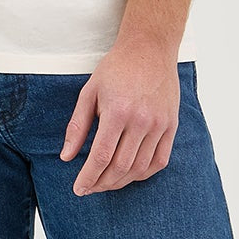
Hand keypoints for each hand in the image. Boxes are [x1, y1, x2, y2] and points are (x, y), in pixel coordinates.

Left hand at [60, 45, 179, 194]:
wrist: (150, 48)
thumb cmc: (116, 68)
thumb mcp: (89, 91)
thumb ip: (78, 126)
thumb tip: (66, 157)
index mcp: (117, 112)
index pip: (100, 157)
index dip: (88, 178)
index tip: (78, 189)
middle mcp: (141, 121)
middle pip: (120, 167)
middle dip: (101, 183)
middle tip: (89, 188)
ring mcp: (159, 125)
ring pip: (139, 168)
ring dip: (121, 182)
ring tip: (106, 183)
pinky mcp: (171, 126)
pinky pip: (159, 161)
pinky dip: (143, 174)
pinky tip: (130, 175)